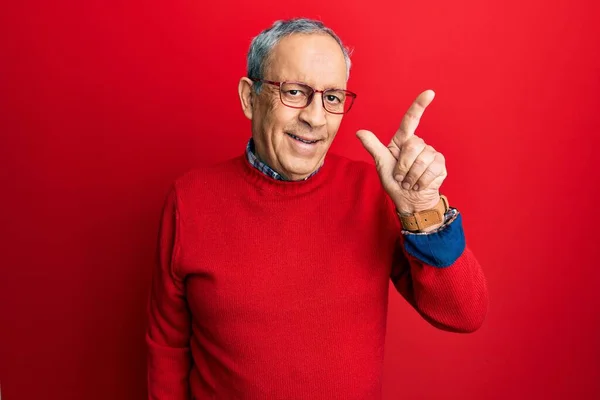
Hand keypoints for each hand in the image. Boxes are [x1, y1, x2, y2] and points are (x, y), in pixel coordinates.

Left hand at [356, 90, 446, 214]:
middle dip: (403, 165)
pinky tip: (419, 184)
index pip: (411, 120)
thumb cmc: (394, 182)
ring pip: (422, 159)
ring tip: (409, 182)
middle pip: (413, 146)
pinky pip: (432, 169)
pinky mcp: (440, 165)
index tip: (429, 93)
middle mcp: (418, 144)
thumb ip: (373, 147)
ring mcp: (431, 154)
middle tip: (400, 176)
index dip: (419, 105)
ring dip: (412, 176)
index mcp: (403, 141)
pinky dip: (422, 181)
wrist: (409, 200)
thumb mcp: (381, 164)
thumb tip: (359, 132)